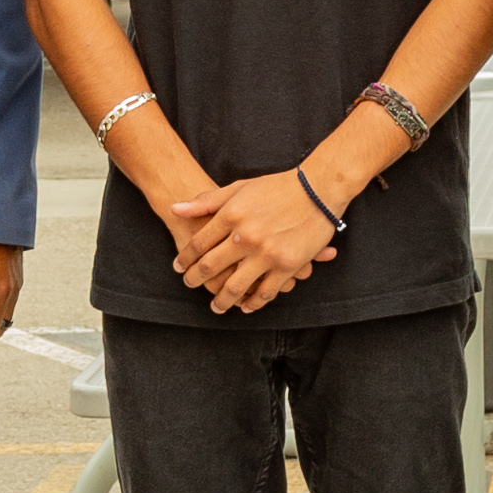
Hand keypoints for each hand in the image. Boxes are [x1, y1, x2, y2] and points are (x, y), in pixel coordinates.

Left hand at [167, 170, 342, 315]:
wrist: (318, 189)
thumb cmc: (277, 186)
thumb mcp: (238, 188)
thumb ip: (206, 202)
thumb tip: (175, 208)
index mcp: (231, 215)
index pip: (198, 243)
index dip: (185, 258)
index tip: (179, 267)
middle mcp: (245, 236)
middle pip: (210, 267)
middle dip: (195, 279)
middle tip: (190, 285)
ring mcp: (266, 253)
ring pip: (235, 286)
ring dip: (222, 300)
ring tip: (215, 305)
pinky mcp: (287, 265)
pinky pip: (265, 292)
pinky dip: (253, 303)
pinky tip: (246, 306)